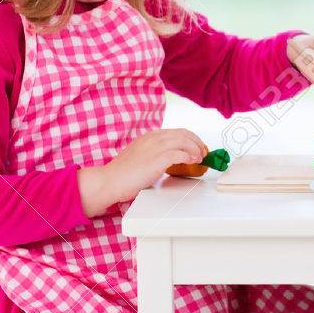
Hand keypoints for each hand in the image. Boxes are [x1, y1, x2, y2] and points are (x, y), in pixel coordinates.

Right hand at [78, 128, 207, 216]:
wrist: (110, 181)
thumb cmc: (124, 173)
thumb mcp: (142, 156)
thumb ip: (156, 153)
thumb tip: (173, 158)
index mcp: (150, 136)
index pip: (178, 132)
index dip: (192, 139)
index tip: (198, 147)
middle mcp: (154, 138)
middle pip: (184, 134)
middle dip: (197, 142)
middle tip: (204, 152)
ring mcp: (155, 147)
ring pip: (184, 141)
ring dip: (196, 149)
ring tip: (200, 158)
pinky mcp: (157, 159)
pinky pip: (179, 153)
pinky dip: (189, 156)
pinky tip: (192, 161)